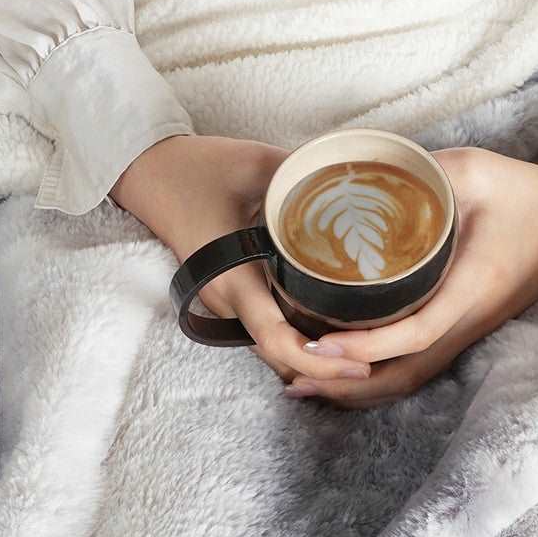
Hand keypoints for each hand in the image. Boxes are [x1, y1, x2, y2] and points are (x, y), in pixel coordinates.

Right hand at [109, 133, 375, 390]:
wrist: (153, 174)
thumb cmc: (200, 168)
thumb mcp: (258, 165)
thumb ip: (309, 181)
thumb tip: (364, 187)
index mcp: (232, 278)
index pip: (277, 340)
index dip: (320, 361)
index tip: (362, 365)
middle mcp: (229, 303)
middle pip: (284, 359)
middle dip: (330, 372)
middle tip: (384, 365)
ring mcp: (229, 306)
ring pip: (278, 352)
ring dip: (319, 362)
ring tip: (371, 358)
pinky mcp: (236, 301)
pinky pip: (273, 334)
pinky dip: (304, 345)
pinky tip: (341, 339)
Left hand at [284, 149, 537, 408]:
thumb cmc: (528, 192)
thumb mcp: (473, 170)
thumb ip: (420, 174)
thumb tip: (357, 176)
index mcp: (473, 286)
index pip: (415, 333)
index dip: (365, 347)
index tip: (319, 344)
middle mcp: (471, 320)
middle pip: (405, 375)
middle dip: (348, 385)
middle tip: (291, 375)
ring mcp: (471, 330)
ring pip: (411, 378)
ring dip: (359, 389)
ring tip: (305, 384)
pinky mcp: (467, 328)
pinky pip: (418, 365)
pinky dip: (378, 375)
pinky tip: (345, 371)